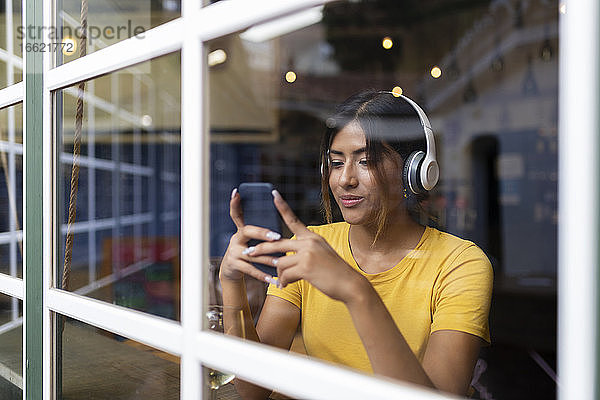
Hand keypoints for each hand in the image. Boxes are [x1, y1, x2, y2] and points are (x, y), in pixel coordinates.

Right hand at [219, 188, 280, 284]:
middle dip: (262, 233)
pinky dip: (263, 275)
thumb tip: (280, 225)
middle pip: (248, 231)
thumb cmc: (247, 252)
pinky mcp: (235, 265)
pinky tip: (274, 279)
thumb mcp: (250, 241)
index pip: (236, 214)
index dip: (235, 203)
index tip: (236, 192)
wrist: (231, 271)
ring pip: (253, 254)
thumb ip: (260, 233)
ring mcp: (234, 252)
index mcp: (241, 231)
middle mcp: (235, 239)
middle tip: (276, 236)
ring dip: (268, 258)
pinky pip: (251, 270)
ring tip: (280, 261)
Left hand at [245, 190, 365, 302]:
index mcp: (312, 237)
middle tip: (248, 253)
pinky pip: (285, 274)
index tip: (273, 194)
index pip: (293, 220)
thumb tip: (281, 262)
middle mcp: (309, 242)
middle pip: (277, 243)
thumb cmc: (334, 273)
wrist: (350, 284)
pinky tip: (286, 285)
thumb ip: (302, 254)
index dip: (282, 207)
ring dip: (279, 274)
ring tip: (283, 281)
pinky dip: (283, 282)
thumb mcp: (320, 256)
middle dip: (261, 250)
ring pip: (280, 263)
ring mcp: (307, 254)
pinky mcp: (305, 267)